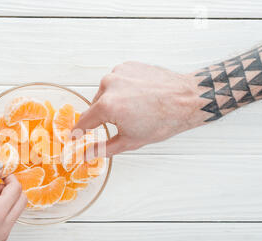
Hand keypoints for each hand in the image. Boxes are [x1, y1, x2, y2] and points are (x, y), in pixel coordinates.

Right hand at [73, 61, 205, 155]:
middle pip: (95, 106)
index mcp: (107, 105)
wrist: (187, 99)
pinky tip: (138, 97)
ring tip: (135, 109)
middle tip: (122, 123)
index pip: (83, 121)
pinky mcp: (128, 66)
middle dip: (103, 116)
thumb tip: (87, 154)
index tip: (74, 136)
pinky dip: (122, 89)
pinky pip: (117, 81)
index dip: (78, 131)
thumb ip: (103, 148)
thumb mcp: (130, 141)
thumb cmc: (163, 120)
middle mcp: (109, 85)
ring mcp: (118, 73)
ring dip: (113, 101)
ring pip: (106, 92)